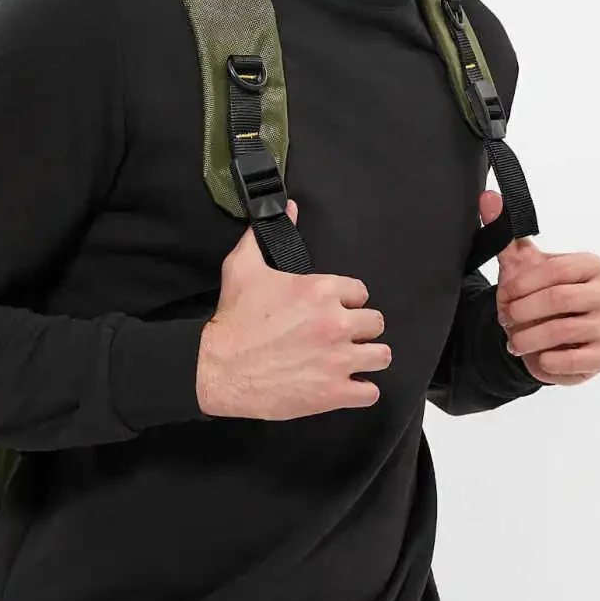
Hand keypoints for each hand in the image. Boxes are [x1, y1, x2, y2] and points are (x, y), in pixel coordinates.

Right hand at [197, 199, 391, 419]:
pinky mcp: (333, 393)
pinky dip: (361, 391)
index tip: (334, 309)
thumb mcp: (244, 267)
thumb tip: (288, 208)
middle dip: (360, 328)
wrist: (218, 368)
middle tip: (341, 335)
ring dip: (368, 357)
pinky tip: (347, 385)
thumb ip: (266, 235)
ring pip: (381, 355)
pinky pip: (370, 393)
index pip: (360, 292)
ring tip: (351, 359)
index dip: (347, 301)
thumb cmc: (233, 319)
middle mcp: (335, 323)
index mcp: (320, 291)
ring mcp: (338, 360)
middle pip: (376, 323)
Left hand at [480, 190, 599, 385]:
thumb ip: (505, 231)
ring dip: (528, 338)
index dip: (522, 285)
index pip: (554, 270)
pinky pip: (572, 361)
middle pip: (558, 300)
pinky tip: (537, 357)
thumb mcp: (518, 263)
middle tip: (506, 319)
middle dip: (523, 312)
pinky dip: (546, 361)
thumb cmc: (534, 294)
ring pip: (562, 331)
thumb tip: (489, 197)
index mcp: (590, 265)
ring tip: (514, 340)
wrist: (541, 336)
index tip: (504, 296)